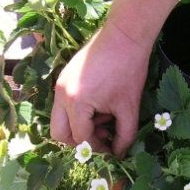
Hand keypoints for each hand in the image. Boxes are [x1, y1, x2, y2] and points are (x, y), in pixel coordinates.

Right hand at [50, 22, 150, 158]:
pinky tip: (101, 104)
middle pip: (60, 133)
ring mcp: (60, 84)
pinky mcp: (64, 76)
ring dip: (81, 125)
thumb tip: (119, 153)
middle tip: (103, 137)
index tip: (112, 150)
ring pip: (61, 119)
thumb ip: (125, 135)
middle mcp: (61, 94)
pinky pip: (65, 103)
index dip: (98, 148)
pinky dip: (80, 111)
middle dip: (81, 141)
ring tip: (105, 117)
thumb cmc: (129, 70)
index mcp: (76, 103)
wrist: (125, 36)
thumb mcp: (129, 107)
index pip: (81, 138)